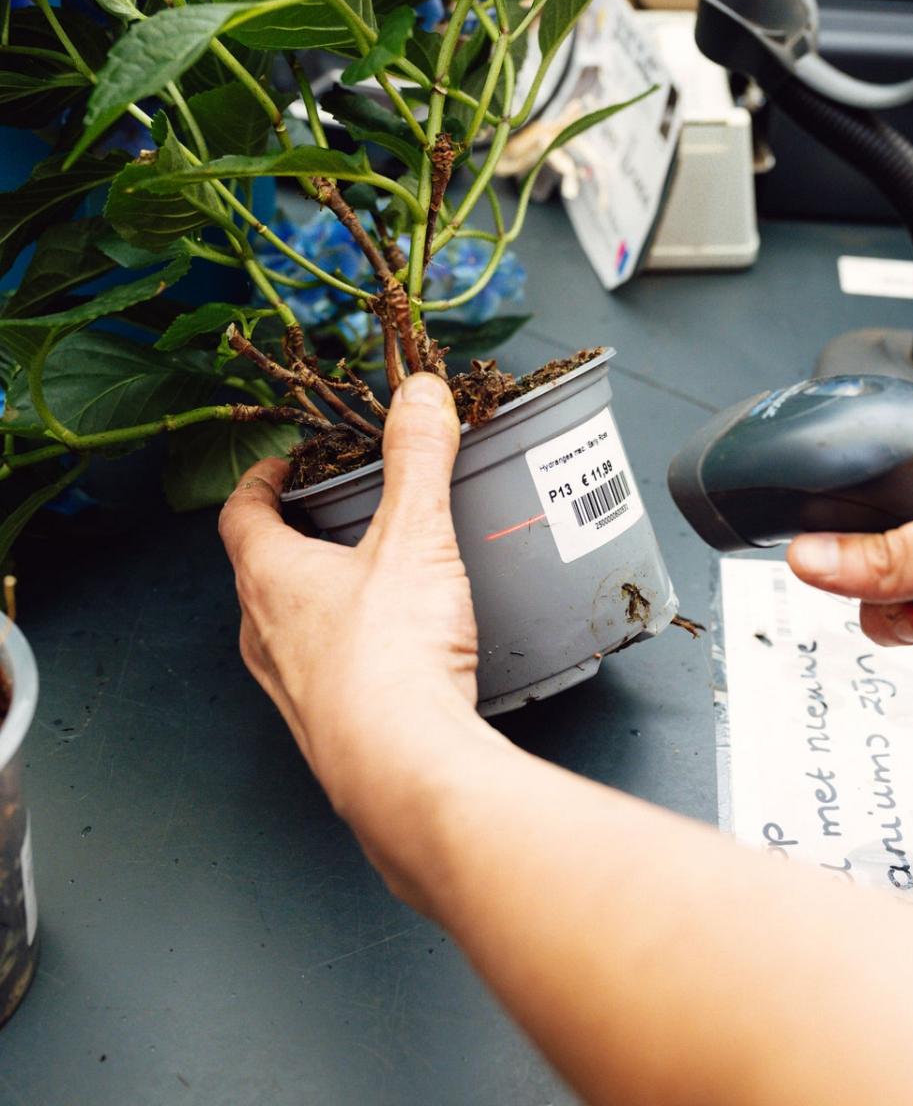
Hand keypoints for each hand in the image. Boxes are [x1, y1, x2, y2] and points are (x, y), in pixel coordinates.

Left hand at [219, 374, 494, 886]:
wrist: (403, 767)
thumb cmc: (392, 656)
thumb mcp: (414, 538)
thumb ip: (418, 461)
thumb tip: (419, 395)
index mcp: (271, 579)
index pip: (242, 516)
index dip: (260, 483)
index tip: (282, 466)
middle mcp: (266, 635)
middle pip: (260, 572)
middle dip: (291, 539)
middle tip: (329, 517)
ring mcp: (290, 688)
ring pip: (287, 628)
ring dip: (315, 599)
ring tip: (368, 582)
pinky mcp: (325, 727)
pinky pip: (322, 674)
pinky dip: (345, 650)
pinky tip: (393, 654)